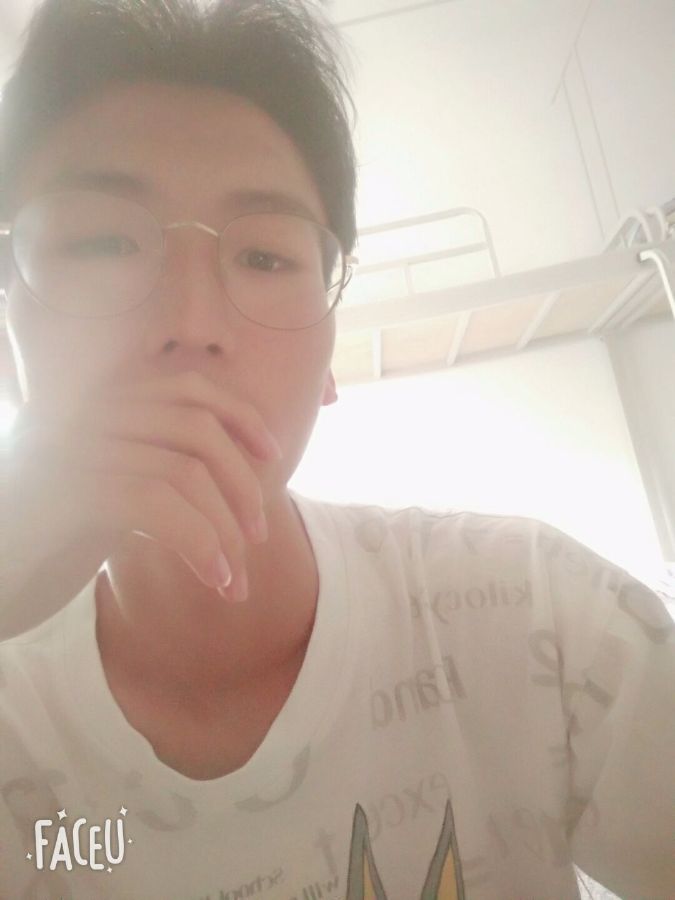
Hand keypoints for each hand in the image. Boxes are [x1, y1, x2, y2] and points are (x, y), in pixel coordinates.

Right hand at [1, 371, 282, 637]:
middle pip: (196, 427)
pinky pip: (158, 504)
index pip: (187, 385)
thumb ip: (150, 461)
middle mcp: (85, 411)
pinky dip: (201, 545)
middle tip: (258, 535)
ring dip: (225, 532)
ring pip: (185, 471)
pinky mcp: (66, 488)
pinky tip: (216, 580)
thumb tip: (231, 471)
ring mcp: (73, 445)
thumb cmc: (43, 539)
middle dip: (242, 484)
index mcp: (98, 402)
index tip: (272, 455)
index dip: (240, 415)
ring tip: (237, 580)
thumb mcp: (102, 486)